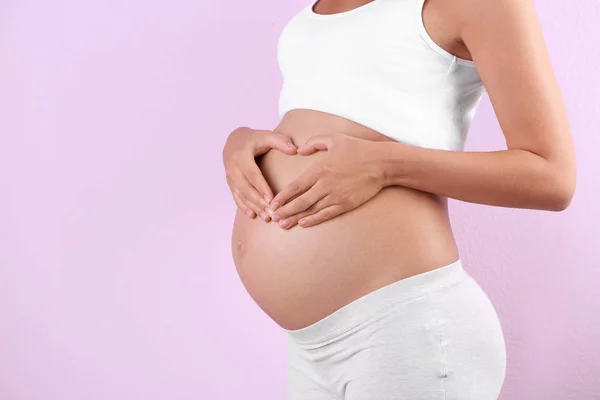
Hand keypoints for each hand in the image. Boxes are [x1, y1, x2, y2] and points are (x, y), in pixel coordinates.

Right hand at [223, 127, 297, 220]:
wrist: (233, 141)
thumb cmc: (254, 139)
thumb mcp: (266, 135)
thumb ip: (281, 141)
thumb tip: (295, 150)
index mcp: (241, 155)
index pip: (252, 174)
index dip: (262, 188)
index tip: (272, 199)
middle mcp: (232, 167)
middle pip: (246, 188)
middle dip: (258, 202)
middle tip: (272, 213)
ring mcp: (230, 176)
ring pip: (241, 195)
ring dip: (253, 207)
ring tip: (266, 218)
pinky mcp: (230, 183)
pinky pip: (236, 197)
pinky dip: (244, 206)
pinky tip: (253, 215)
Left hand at [266, 132, 384, 228]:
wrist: (382, 163)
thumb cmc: (358, 149)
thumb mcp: (334, 139)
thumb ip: (314, 143)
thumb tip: (298, 150)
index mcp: (320, 169)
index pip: (295, 186)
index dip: (282, 197)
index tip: (272, 203)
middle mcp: (325, 185)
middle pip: (300, 201)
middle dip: (284, 211)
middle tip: (273, 217)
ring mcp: (336, 196)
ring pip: (311, 210)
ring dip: (295, 218)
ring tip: (283, 224)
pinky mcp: (346, 204)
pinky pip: (326, 214)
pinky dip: (314, 220)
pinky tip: (304, 223)